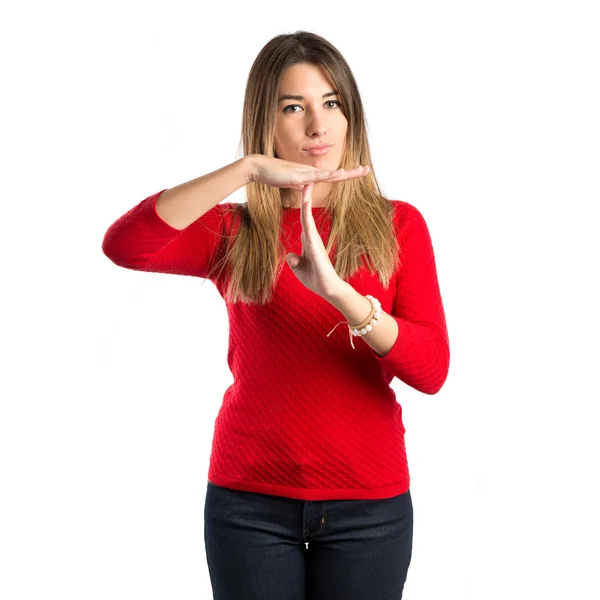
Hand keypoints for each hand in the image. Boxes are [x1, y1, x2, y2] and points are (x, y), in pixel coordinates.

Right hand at [248, 154, 368, 189]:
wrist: (258, 168)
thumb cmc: (272, 175)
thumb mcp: (290, 183)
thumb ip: (299, 186)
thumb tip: (306, 190)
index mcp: (309, 175)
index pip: (331, 176)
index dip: (344, 175)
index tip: (357, 172)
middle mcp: (310, 172)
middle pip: (335, 173)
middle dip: (352, 172)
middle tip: (367, 169)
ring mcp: (305, 173)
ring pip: (330, 174)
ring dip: (346, 173)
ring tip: (361, 170)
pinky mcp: (299, 176)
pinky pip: (317, 177)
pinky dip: (329, 175)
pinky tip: (340, 174)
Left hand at [285, 182, 345, 298]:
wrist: (328, 289)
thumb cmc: (315, 279)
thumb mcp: (299, 269)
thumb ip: (295, 260)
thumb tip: (290, 255)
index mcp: (308, 240)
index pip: (303, 219)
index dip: (301, 205)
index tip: (299, 191)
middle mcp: (312, 237)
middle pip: (306, 212)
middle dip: (306, 195)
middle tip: (306, 176)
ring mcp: (314, 240)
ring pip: (308, 216)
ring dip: (307, 200)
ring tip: (307, 183)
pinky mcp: (316, 246)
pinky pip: (310, 227)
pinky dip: (307, 215)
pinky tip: (305, 204)